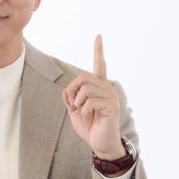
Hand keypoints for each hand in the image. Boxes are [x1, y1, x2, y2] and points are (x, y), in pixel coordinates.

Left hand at [62, 34, 124, 158]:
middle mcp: (107, 88)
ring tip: (83, 112)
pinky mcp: (112, 106)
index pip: (99, 65)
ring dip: (78, 102)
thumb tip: (66, 91)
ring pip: (86, 89)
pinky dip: (84, 110)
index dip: (98, 51)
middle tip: (73, 104)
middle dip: (73, 90)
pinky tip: (90, 116)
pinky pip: (90, 101)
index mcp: (99, 87)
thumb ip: (70, 99)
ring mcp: (111, 96)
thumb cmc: (89, 127)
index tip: (99, 36)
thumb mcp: (74, 111)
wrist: (99, 143)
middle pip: (83, 77)